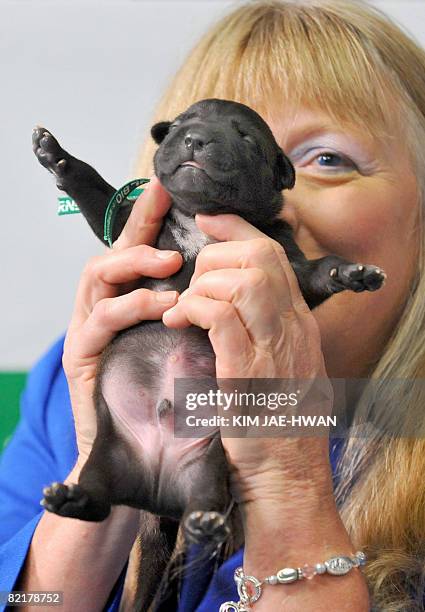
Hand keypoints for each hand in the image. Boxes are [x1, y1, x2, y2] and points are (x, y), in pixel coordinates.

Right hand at [63, 177, 182, 465]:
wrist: (152, 455)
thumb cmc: (181, 400)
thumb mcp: (203, 344)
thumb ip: (209, 309)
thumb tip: (240, 276)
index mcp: (140, 303)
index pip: (146, 251)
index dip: (156, 218)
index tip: (175, 189)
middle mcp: (112, 308)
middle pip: (117, 251)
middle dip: (140, 222)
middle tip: (162, 199)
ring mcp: (94, 329)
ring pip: (99, 274)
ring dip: (135, 262)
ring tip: (172, 263)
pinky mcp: (83, 355)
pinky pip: (101, 319)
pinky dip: (131, 305)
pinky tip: (162, 305)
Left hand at [162, 212, 333, 506]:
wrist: (286, 475)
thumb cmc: (274, 422)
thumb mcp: (280, 364)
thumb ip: (263, 327)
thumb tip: (228, 296)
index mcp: (298, 322)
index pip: (272, 254)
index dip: (235, 229)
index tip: (206, 220)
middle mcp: (293, 328)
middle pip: (258, 257)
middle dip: (213, 257)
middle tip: (190, 283)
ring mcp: (276, 349)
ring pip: (242, 280)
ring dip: (202, 284)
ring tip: (184, 308)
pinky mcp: (249, 373)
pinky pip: (221, 316)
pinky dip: (194, 308)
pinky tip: (179, 320)